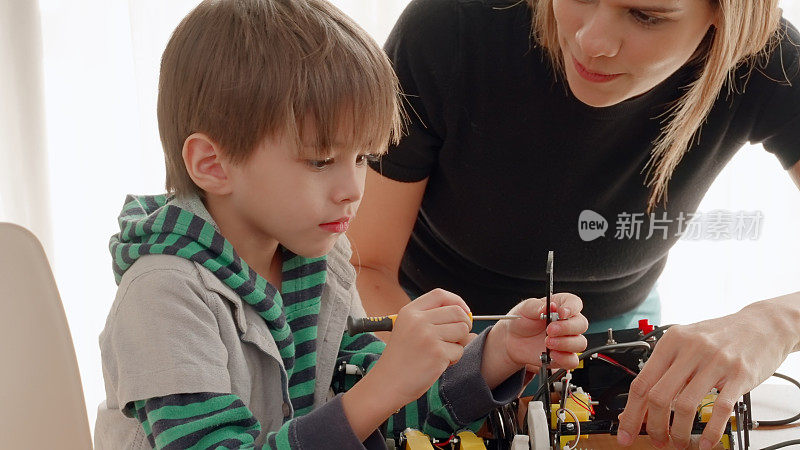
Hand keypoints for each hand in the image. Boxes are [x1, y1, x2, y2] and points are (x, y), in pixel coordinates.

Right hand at [371, 288, 471, 406]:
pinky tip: (437, 364)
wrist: (388, 383)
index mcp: (409, 312)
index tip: (462, 312)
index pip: (440, 295)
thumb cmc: (400, 359)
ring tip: (443, 352)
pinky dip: (453, 359)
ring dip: (459, 343)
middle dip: (463, 324)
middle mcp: (419, 320)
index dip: (456, 301)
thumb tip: (468, 317)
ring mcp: (428, 336)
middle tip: (457, 338)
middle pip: (457, 312)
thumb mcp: (408, 329)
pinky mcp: (438, 353)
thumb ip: (433, 319)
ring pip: (462, 330)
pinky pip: (459, 350)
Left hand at [483, 293, 587, 386]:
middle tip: (550, 330)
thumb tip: (548, 306)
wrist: (512, 340)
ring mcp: (567, 340)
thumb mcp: (525, 309)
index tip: (562, 313)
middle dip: (566, 328)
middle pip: (581, 324)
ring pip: (580, 343)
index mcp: (560, 306)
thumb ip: (536, 306)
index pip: (575, 303)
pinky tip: (552, 354)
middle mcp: (567, 323)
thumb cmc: (521, 321)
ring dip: (565, 343)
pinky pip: (573, 360)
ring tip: (548, 342)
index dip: (572, 308)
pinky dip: (564, 358)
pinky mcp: (563, 356)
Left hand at [617, 299, 797, 448]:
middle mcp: (690, 349)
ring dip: (680, 432)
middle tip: (658, 440)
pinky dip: (710, 431)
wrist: (762, 324)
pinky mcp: (739, 374)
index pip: (641, 383)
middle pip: (658, 397)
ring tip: (680, 442)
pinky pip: (720, 408)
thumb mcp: (686, 344)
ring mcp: (715, 361)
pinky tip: (706, 442)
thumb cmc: (720, 336)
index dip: (631, 413)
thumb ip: (665, 370)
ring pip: (685, 405)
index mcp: (670, 341)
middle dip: (654, 426)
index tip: (626, 431)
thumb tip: (641, 404)